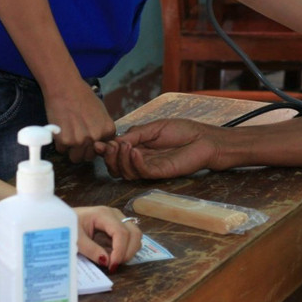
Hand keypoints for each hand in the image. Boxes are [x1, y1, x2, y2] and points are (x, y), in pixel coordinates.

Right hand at [44, 80, 116, 162]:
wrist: (65, 87)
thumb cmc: (82, 95)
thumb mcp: (101, 111)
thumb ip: (102, 128)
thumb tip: (100, 141)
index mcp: (108, 130)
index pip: (103, 149)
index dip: (94, 145)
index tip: (88, 139)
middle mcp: (96, 137)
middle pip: (89, 157)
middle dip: (83, 150)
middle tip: (76, 138)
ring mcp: (80, 141)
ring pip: (76, 158)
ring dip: (71, 150)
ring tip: (68, 135)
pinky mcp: (64, 141)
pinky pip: (62, 150)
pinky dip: (60, 143)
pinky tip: (61, 129)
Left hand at [73, 206, 142, 271]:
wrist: (64, 219)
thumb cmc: (69, 226)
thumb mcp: (76, 240)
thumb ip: (91, 250)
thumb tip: (107, 261)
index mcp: (103, 214)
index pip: (121, 232)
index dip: (120, 250)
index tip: (112, 265)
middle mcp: (115, 215)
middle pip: (134, 233)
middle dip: (128, 252)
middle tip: (114, 265)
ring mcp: (118, 219)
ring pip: (135, 235)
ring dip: (129, 251)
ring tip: (114, 261)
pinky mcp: (118, 226)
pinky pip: (130, 238)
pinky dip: (126, 249)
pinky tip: (114, 256)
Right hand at [95, 119, 219, 179]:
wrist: (205, 139)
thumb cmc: (183, 131)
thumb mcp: (154, 127)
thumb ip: (135, 134)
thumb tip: (114, 140)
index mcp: (139, 147)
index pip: (117, 153)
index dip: (105, 150)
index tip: (96, 144)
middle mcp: (142, 160)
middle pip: (117, 167)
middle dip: (109, 157)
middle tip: (109, 147)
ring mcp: (150, 168)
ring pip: (126, 172)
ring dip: (120, 159)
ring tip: (124, 146)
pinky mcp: (160, 173)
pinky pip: (141, 172)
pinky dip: (134, 162)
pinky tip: (135, 151)